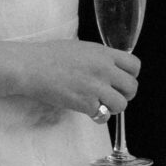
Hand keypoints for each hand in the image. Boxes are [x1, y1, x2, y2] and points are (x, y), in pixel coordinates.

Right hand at [10, 39, 139, 120]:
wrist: (30, 67)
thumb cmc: (49, 55)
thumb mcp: (80, 48)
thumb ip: (98, 58)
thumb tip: (110, 68)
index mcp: (103, 53)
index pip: (135, 66)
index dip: (131, 75)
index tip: (121, 79)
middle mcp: (104, 69)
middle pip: (132, 87)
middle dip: (125, 94)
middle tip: (112, 95)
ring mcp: (96, 87)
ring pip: (121, 104)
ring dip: (112, 107)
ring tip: (100, 104)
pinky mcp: (85, 104)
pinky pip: (104, 116)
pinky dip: (98, 116)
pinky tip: (88, 110)